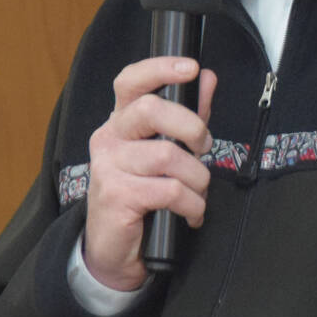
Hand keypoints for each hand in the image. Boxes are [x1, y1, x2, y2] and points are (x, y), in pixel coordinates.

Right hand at [81, 57, 218, 291]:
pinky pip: (170, 190)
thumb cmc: (144, 195)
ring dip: (197, 179)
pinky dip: (192, 205)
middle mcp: (109, 138)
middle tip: (203, 149)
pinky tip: (191, 213)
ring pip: (168, 155)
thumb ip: (188, 115)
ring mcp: (108, 167)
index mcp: (120, 122)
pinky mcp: (116, 196)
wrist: (117, 249)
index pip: (130, 83)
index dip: (160, 69)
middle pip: (152, 110)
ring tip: (196, 194)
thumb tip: (207, 78)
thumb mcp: (168, 151)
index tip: (191, 68)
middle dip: (192, 128)